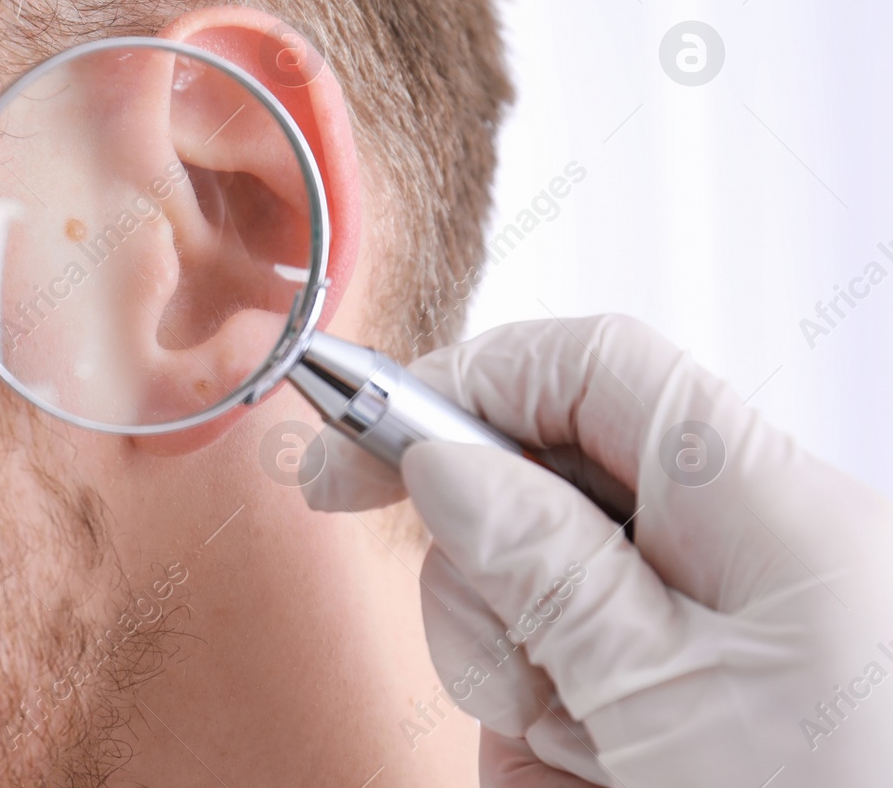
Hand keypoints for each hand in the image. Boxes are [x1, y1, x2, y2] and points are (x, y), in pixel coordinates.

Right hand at [396, 315, 892, 786]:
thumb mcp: (668, 702)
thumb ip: (544, 566)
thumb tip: (440, 461)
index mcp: (757, 500)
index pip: (588, 367)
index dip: (465, 386)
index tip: (358, 461)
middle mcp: (732, 544)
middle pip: (540, 481)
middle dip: (489, 581)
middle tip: (521, 684)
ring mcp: (700, 623)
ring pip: (534, 587)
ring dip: (518, 676)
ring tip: (588, 766)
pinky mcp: (674, 687)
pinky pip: (563, 668)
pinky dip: (548, 725)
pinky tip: (594, 779)